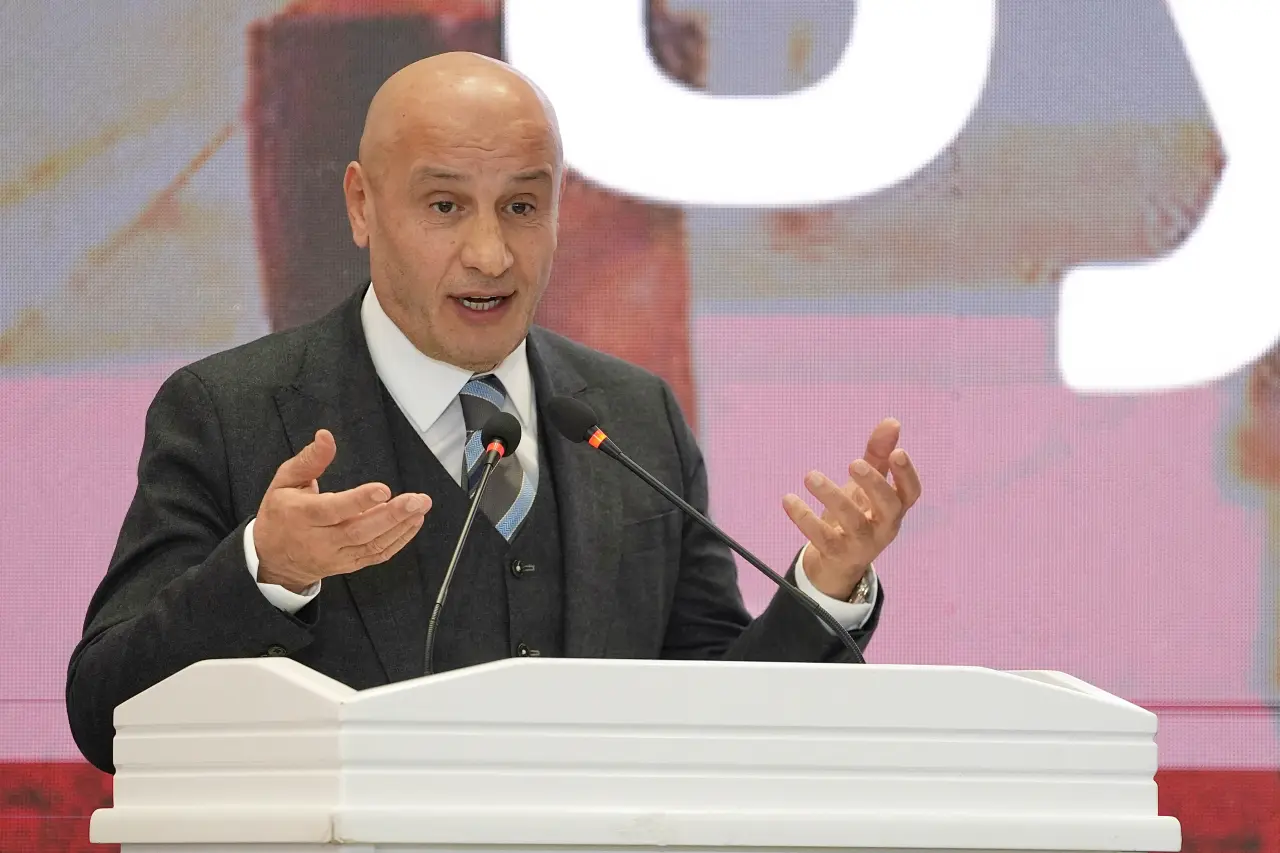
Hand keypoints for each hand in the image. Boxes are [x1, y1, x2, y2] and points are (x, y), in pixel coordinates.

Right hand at [254, 429, 430, 592]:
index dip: (359, 501)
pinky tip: (413, 524)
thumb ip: (309, 459)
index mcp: (302, 515)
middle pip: (359, 530)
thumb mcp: (285, 481)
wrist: (272, 559)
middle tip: (417, 500)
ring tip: (420, 509)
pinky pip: (376, 555)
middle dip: (392, 515)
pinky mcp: (348, 564)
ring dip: (400, 527)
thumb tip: (325, 436)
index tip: (383, 489)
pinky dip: (398, 541)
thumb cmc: (280, 514)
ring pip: (372, 545)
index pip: (333, 510)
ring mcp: (336, 556)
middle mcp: (320, 540)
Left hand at [782, 418, 921, 599]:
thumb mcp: (868, 486)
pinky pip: (821, 537)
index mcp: (894, 508)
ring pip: (852, 522)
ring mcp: (862, 544)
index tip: (898, 452)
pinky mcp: (836, 554)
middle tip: (853, 463)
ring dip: (832, 497)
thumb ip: (878, 455)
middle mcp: (884, 527)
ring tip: (810, 476)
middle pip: (888, 507)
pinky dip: (804, 518)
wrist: (839, 562)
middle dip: (873, 484)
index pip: (911, 493)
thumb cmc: (859, 514)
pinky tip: (788, 499)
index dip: (907, 474)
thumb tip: (892, 421)